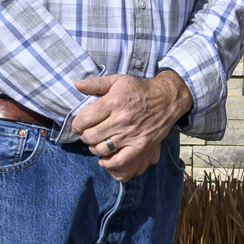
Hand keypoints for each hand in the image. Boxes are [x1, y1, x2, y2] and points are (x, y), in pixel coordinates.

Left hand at [68, 72, 193, 179]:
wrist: (167, 99)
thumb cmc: (140, 90)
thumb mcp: (118, 80)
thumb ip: (96, 83)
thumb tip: (77, 84)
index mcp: (113, 102)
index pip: (84, 119)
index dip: (77, 124)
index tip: (79, 125)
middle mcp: (121, 119)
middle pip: (90, 136)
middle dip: (84, 136)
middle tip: (88, 133)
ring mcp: (131, 134)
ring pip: (101, 149)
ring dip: (94, 148)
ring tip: (97, 143)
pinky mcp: (140, 145)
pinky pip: (119, 160)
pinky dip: (108, 162)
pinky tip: (104, 158)